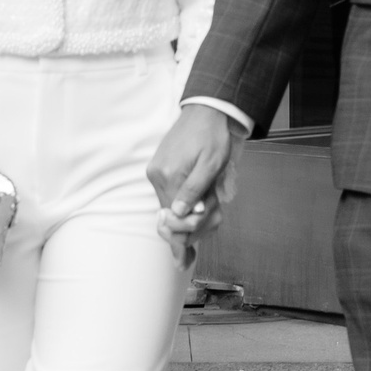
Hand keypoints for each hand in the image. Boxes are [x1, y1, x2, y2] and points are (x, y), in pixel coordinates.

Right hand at [147, 105, 247, 236]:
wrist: (205, 111)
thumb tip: (181, 214)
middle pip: (169, 215)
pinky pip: (168, 194)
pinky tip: (200, 199)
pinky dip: (183, 201)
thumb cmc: (213, 136)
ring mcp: (155, 171)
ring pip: (169, 206)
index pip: (173, 217)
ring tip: (212, 202)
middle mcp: (157, 175)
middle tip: (215, 218)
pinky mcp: (158, 168)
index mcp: (169, 175)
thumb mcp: (211, 164)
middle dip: (190, 223)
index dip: (185, 234)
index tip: (186, 259)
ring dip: (188, 212)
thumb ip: (195, 190)